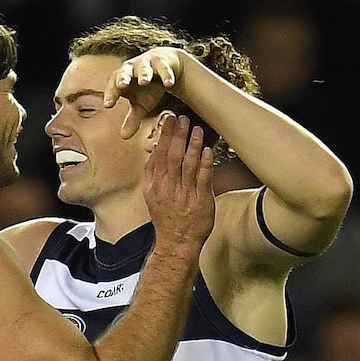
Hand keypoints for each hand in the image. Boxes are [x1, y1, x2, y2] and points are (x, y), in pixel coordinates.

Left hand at [103, 47, 183, 138]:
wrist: (166, 67)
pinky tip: (169, 84)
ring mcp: (147, 63)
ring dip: (143, 74)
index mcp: (122, 79)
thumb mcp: (141, 105)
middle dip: (123, 78)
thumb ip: (132, 120)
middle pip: (124, 72)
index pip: (113, 86)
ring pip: (144, 68)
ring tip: (144, 81)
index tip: (108, 105)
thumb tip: (123, 137)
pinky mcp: (162, 61)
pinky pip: (164, 68)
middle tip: (122, 85)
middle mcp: (132, 69)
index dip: (110, 94)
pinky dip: (166, 75)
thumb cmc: (148, 88)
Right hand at [145, 114, 214, 248]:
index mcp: (155, 185)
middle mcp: (168, 188)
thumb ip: (153, 173)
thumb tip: (153, 150)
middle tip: (182, 118)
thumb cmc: (166, 217)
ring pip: (188, 164)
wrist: (176, 242)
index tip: (168, 120)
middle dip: (177, 135)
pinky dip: (205, 163)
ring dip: (192, 145)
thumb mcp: (152, 195)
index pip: (158, 155)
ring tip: (196, 128)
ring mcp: (184, 194)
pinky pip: (203, 178)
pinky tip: (207, 149)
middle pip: (172, 156)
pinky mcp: (200, 201)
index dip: (163, 136)